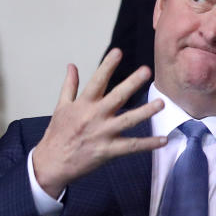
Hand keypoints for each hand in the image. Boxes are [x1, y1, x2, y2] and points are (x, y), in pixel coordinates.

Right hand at [32, 49, 165, 196]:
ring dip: (146, 112)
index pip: (97, 80)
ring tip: (161, 103)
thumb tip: (72, 66)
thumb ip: (70, 85)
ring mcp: (103, 133)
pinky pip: (132, 146)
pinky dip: (149, 144)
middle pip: (117, 97)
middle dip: (132, 83)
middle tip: (146, 71)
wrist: (52, 163)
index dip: (108, 66)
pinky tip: (164, 140)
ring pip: (128, 120)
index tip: (118, 52)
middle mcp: (95, 116)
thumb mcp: (61, 107)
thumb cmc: (57, 134)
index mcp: (83, 104)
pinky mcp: (108, 150)